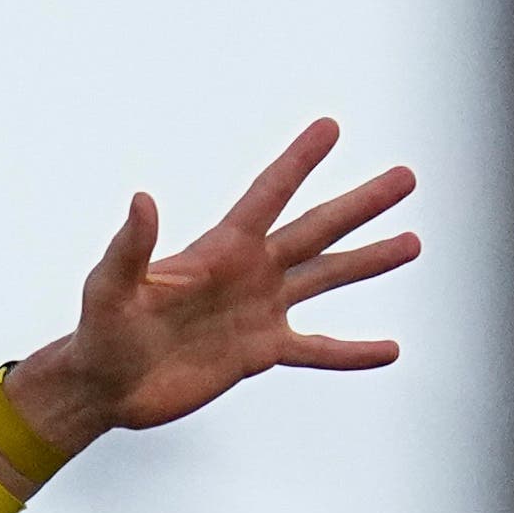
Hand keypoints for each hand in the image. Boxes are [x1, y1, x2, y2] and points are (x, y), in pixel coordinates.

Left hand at [0, 125, 429, 470]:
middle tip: (405, 177)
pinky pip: (317, 350)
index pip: (268, 195)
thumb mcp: (111, 286)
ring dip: (368, 262)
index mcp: (219, 249)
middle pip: (316, 230)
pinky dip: (352, 352)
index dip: (299, 161)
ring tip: (412, 242)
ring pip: (325, 280)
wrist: (105, 386)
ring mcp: (258, 312)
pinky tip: (388, 349)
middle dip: (360, 204)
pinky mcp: (260, 353)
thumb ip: (131, 246)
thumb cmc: (101, 331)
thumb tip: (142, 198)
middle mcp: (248, 273)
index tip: (330, 127)